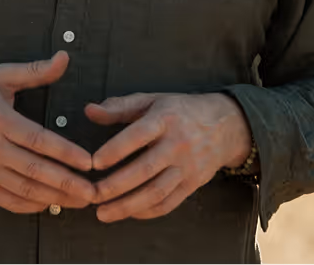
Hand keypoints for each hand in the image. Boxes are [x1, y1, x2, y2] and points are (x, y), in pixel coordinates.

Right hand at [0, 51, 95, 213]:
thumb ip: (34, 71)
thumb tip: (64, 58)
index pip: (38, 139)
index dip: (65, 152)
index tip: (88, 162)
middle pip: (35, 170)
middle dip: (67, 183)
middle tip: (93, 191)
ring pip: (24, 190)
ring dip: (55, 198)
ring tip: (80, 201)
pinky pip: (8, 201)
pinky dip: (31, 206)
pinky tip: (51, 205)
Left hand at [84, 92, 251, 221]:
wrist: (224, 125)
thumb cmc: (180, 110)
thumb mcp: (151, 100)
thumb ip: (119, 107)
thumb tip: (89, 111)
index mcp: (164, 119)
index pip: (138, 135)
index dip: (115, 150)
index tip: (93, 163)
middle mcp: (177, 143)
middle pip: (145, 169)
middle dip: (116, 186)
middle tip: (92, 195)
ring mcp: (187, 166)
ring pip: (156, 192)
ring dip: (128, 206)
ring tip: (103, 213)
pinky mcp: (193, 184)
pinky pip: (169, 203)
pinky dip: (147, 212)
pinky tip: (128, 212)